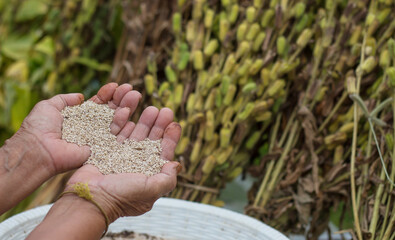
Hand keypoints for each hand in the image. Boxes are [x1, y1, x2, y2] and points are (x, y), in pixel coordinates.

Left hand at [18, 83, 141, 174]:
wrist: (38, 149)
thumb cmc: (39, 127)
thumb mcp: (49, 106)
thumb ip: (65, 99)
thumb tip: (81, 97)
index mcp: (79, 118)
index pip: (97, 104)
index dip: (107, 95)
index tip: (116, 85)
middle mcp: (90, 128)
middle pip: (110, 112)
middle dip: (121, 99)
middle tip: (130, 89)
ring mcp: (97, 139)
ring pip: (116, 122)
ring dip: (126, 107)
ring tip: (135, 95)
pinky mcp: (101, 150)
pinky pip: (115, 137)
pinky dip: (123, 124)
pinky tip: (127, 111)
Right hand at [65, 105, 181, 221]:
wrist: (91, 198)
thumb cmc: (122, 196)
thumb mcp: (151, 190)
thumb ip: (167, 179)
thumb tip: (176, 165)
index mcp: (148, 175)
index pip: (163, 153)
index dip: (170, 138)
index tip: (175, 124)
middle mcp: (136, 166)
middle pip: (150, 140)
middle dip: (158, 125)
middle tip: (164, 110)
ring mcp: (120, 158)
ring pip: (135, 135)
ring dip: (144, 121)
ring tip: (151, 108)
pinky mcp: (105, 152)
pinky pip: (117, 133)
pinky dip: (124, 123)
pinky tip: (131, 114)